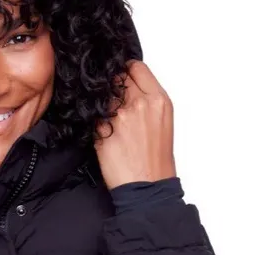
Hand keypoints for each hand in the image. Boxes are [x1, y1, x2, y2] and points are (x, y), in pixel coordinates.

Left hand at [93, 61, 175, 190]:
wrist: (147, 186)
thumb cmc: (155, 159)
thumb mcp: (161, 122)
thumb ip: (146, 100)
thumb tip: (129, 87)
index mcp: (159, 100)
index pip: (136, 67)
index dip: (125, 71)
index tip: (120, 78)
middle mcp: (140, 103)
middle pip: (117, 77)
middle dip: (111, 86)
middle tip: (110, 100)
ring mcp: (120, 116)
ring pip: (102, 95)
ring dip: (100, 102)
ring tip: (106, 117)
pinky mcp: (102, 130)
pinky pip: (92, 114)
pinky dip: (92, 119)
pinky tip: (99, 130)